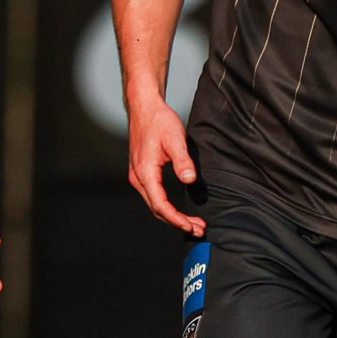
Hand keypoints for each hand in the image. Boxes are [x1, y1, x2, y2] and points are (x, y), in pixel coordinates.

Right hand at [128, 98, 204, 236]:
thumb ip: (183, 161)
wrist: (145, 108)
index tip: (192, 226)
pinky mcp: (142, 173)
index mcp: (145, 172)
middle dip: (177, 222)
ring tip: (192, 224)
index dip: (176, 219)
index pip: (160, 204)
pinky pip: (153, 197)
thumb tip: (190, 180)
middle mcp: (138, 178)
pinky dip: (166, 207)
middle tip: (198, 229)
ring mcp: (138, 176)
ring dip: (172, 216)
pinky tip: (178, 210)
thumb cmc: (159, 121)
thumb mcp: (175, 139)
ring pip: (154, 205)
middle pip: (156, 209)